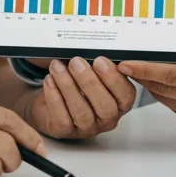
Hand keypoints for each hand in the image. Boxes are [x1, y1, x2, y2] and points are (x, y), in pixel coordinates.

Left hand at [16, 56, 134, 138]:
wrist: (49, 97)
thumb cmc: (76, 81)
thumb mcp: (90, 70)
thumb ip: (96, 63)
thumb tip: (94, 46)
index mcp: (119, 102)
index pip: (126, 95)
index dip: (114, 78)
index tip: (100, 60)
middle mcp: (106, 118)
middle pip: (105, 107)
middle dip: (90, 82)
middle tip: (76, 62)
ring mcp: (86, 128)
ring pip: (82, 112)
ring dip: (68, 86)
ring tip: (57, 67)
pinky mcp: (65, 131)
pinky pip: (62, 118)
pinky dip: (54, 97)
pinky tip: (49, 80)